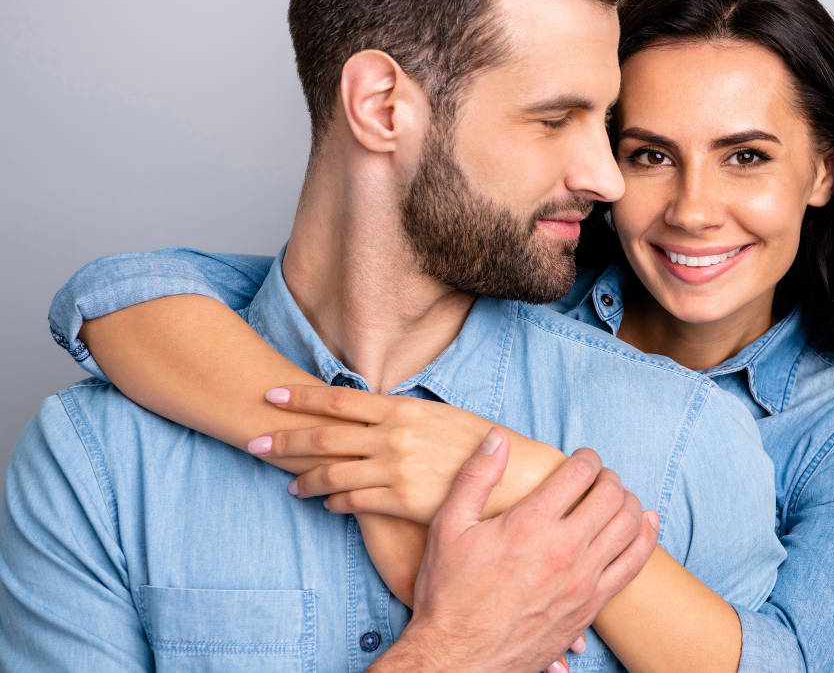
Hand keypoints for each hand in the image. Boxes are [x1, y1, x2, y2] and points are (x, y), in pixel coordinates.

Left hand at [248, 384, 492, 522]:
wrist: (511, 476)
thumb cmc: (477, 445)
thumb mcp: (440, 416)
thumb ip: (403, 414)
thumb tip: (377, 408)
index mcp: (402, 410)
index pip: (340, 400)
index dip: (302, 398)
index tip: (272, 395)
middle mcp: (394, 436)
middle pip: (325, 435)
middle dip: (284, 438)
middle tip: (253, 441)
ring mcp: (396, 469)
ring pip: (334, 473)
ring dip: (305, 479)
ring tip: (290, 486)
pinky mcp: (401, 500)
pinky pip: (355, 502)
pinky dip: (334, 503)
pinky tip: (326, 505)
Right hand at [385, 426, 658, 672]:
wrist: (458, 659)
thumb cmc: (448, 593)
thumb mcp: (449, 527)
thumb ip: (476, 476)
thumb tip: (498, 437)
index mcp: (530, 524)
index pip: (579, 472)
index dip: (586, 457)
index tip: (581, 458)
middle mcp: (564, 549)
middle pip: (611, 494)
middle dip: (608, 476)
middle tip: (597, 476)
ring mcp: (583, 580)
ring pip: (629, 525)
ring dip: (628, 502)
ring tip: (616, 498)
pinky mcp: (591, 606)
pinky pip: (634, 563)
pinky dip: (646, 537)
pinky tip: (644, 523)